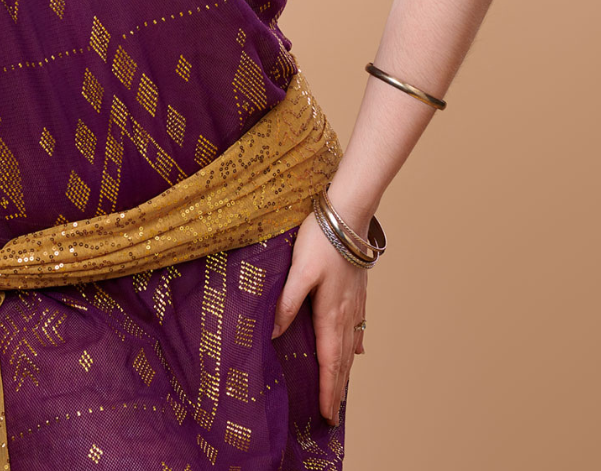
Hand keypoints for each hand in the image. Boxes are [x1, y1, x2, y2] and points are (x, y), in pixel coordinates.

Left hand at [271, 212, 367, 424]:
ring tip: (342, 391)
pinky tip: (357, 350)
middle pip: (342, 360)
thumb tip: (272, 332)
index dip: (327, 389)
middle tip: (332, 415)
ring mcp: (354, 303)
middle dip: (337, 389)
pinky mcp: (357, 292)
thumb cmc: (320, 241)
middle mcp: (346, 314)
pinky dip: (355, 345)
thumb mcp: (298, 271)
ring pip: (350, 346)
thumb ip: (286, 302)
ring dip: (345, 371)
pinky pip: (357, 327)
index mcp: (330, 313)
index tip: (326, 414)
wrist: (347, 216)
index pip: (329, 361)